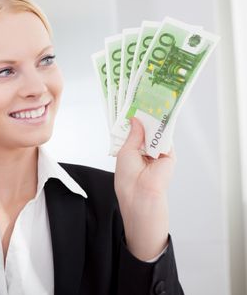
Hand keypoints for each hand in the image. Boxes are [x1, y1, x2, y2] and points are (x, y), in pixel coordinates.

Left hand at [114, 117, 175, 260]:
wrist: (142, 193)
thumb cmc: (128, 176)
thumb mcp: (126, 150)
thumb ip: (134, 134)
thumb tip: (135, 119)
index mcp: (132, 154)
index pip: (134, 135)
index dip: (133, 123)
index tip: (132, 108)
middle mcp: (145, 153)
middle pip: (146, 132)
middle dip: (144, 119)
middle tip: (142, 101)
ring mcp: (157, 154)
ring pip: (156, 133)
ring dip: (153, 121)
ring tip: (150, 103)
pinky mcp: (169, 155)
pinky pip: (166, 137)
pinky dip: (163, 126)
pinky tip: (159, 114)